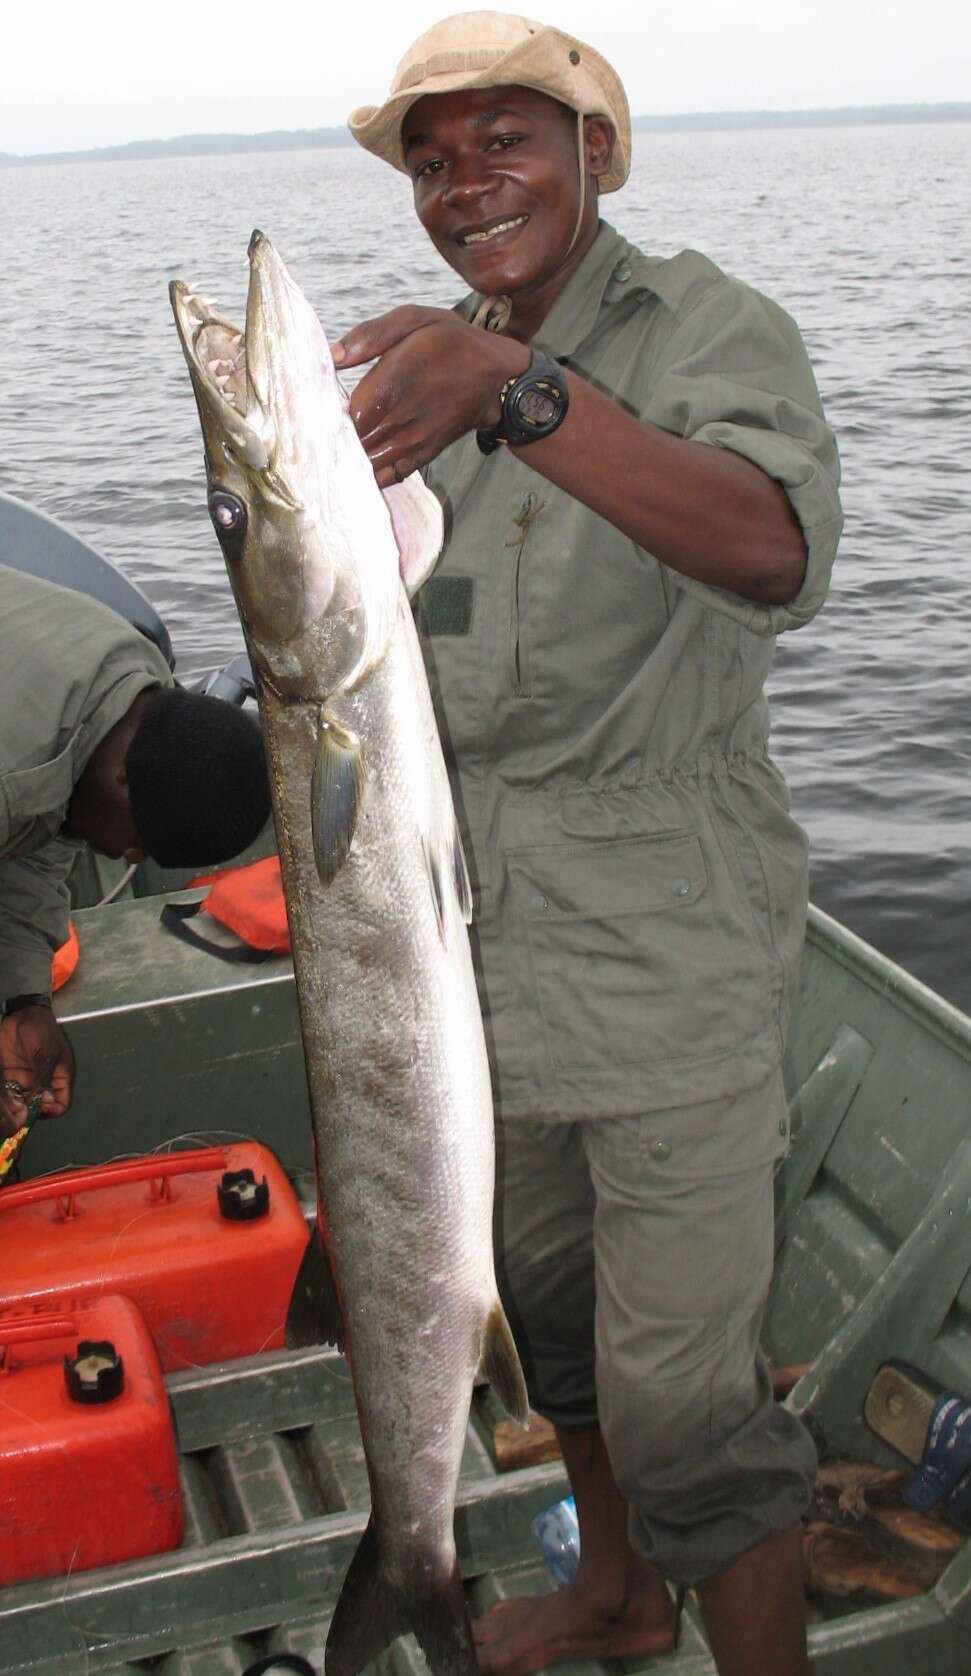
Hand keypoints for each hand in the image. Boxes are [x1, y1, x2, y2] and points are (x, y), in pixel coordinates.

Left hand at [0, 1006, 74, 1134]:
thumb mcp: (46, 1054)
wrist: (21, 1013)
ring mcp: (26, 1078)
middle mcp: (43, 1082)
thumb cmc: (41, 1031)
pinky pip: (10, 1092)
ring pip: (23, 1102)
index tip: (40, 1109)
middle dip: (31, 1111)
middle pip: (40, 1106)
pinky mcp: (10, 1075)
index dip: (52, 1110)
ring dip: (17, 1106)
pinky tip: (4, 1097)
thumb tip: (38, 1101)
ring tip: (10, 1104)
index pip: (61, 1103)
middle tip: (20, 1109)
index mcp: (60, 1076)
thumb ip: (42, 1078)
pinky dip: (7, 1098)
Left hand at [333, 306, 529, 486]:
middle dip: (332, 438)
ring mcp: (411, 442)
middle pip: (351, 440)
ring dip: (348, 458)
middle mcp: (399, 417)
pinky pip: (387, 476)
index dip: (326, 413)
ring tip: (333, 450)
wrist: (497, 379)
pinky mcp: (421, 456)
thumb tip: (332, 356)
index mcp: (392, 381)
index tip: (316, 405)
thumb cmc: (453, 342)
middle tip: (316, 432)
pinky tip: (356, 468)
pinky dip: (369, 476)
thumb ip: (371, 335)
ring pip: (366, 461)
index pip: (345, 411)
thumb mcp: (415, 320)